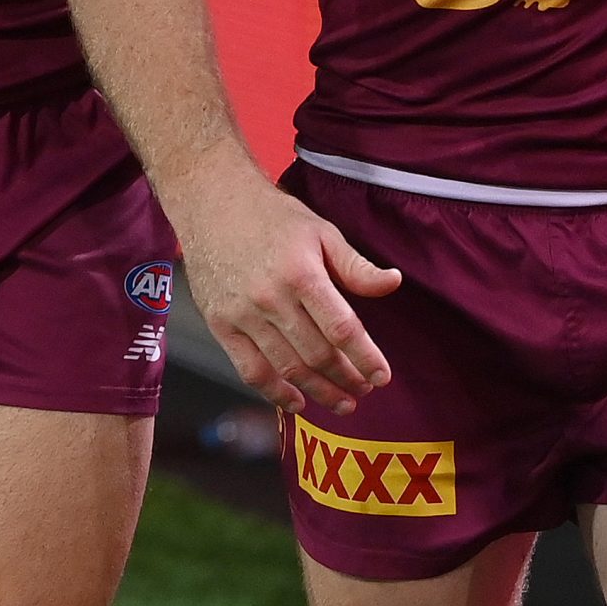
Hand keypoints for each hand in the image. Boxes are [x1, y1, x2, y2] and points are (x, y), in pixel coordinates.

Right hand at [175, 163, 401, 415]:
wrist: (213, 203)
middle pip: (316, 354)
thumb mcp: (322, 231)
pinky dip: (274, 392)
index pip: (342, 328)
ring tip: (341, 402)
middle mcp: (271, 298)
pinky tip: (296, 401)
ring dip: (318, 391)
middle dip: (346, 378)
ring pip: (287, 367)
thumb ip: (356, 266)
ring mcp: (243, 315)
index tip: (382, 377)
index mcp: (302, 273)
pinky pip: (250, 370)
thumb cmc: (272, 216)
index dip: (365, 357)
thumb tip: (393, 283)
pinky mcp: (220, 325)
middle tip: (364, 390)